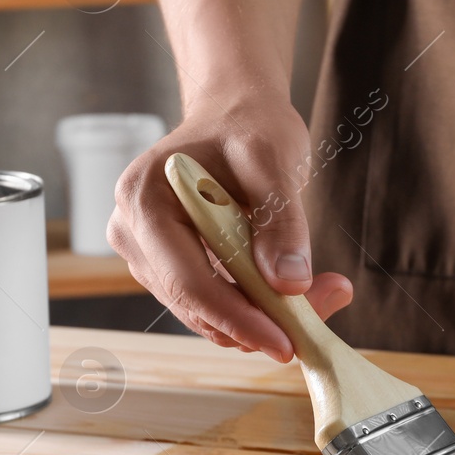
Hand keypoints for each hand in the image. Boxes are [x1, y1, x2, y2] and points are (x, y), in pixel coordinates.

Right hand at [108, 95, 352, 360]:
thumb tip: (289, 284)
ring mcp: (146, 253)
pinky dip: (252, 305)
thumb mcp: (272, 159)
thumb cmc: (248, 125)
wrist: (234, 113)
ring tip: (322, 291)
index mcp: (144, 199)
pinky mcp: (168, 267)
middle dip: (257, 319)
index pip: (186, 279)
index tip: (285, 342)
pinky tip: (292, 288)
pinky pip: (210, 302)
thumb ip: (281, 220)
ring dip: (260, 314)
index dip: (236, 318)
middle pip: (194, 303)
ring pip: (204, 311)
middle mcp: (132, 231)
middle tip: (322, 314)